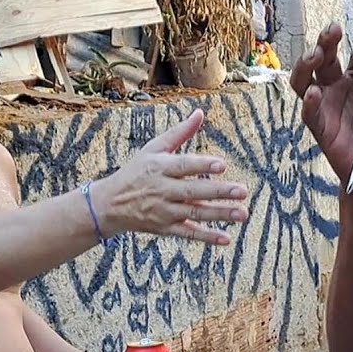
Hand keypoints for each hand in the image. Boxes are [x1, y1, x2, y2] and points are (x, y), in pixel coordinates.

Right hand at [91, 108, 249, 244]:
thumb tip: (200, 113)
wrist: (110, 204)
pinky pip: (188, 233)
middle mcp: (163, 190)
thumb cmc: (137, 171)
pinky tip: (226, 238)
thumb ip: (180, 132)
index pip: (184, 166)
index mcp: (160, 167)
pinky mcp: (165, 228)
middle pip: (193, 192)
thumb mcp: (153, 148)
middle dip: (218, 192)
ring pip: (195, 214)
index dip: (202, 166)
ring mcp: (165, 211)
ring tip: (242, 213)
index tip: (222, 165)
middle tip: (242, 190)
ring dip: (219, 214)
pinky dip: (206, 237)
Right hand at [289, 23, 352, 197]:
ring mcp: (327, 107)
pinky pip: (310, 113)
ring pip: (307, 79)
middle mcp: (340, 88)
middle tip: (334, 29)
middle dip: (327, 41)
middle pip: (328, 59)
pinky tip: (314, 93)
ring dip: (308, 64)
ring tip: (316, 54)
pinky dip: (309, 102)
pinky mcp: (321, 128)